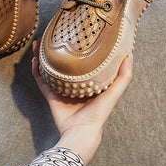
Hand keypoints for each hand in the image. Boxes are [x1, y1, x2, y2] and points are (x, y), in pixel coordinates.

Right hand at [32, 39, 132, 165]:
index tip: (75, 34)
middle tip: (53, 36)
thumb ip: (124, 77)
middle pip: (63, 62)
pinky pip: (41, 80)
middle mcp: (74, 84)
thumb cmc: (99, 114)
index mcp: (88, 82)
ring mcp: (61, 89)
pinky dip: (37, 70)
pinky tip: (35, 60)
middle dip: (57, 50)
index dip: (77, 48)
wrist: (81, 131)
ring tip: (40, 45)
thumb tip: (129, 56)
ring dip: (44, 57)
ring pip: (50, 68)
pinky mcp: (51, 95)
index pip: (82, 61)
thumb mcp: (114, 93)